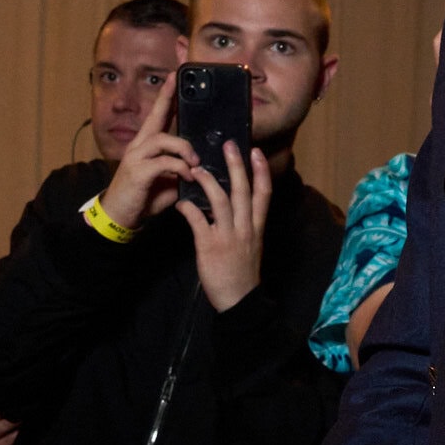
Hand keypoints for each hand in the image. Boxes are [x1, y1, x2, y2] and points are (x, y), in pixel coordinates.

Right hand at [101, 76, 195, 228]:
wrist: (120, 217)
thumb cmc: (144, 198)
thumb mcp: (168, 180)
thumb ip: (180, 168)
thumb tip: (201, 163)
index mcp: (146, 145)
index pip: (157, 116)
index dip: (166, 97)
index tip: (174, 77)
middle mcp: (139, 146)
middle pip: (154, 117)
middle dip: (167, 98)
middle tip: (178, 83)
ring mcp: (136, 157)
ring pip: (162, 138)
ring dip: (184, 148)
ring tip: (195, 161)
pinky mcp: (137, 171)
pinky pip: (163, 162)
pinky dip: (180, 167)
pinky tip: (188, 176)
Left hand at [180, 137, 270, 312]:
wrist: (238, 300)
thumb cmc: (243, 273)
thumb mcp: (252, 246)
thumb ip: (245, 225)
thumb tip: (236, 207)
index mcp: (256, 227)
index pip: (263, 194)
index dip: (260, 171)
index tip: (255, 152)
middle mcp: (245, 228)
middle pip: (243, 191)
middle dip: (236, 166)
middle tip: (228, 144)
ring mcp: (228, 236)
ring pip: (221, 202)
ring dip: (208, 182)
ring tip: (196, 168)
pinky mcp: (210, 247)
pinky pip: (198, 221)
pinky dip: (189, 209)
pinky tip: (180, 202)